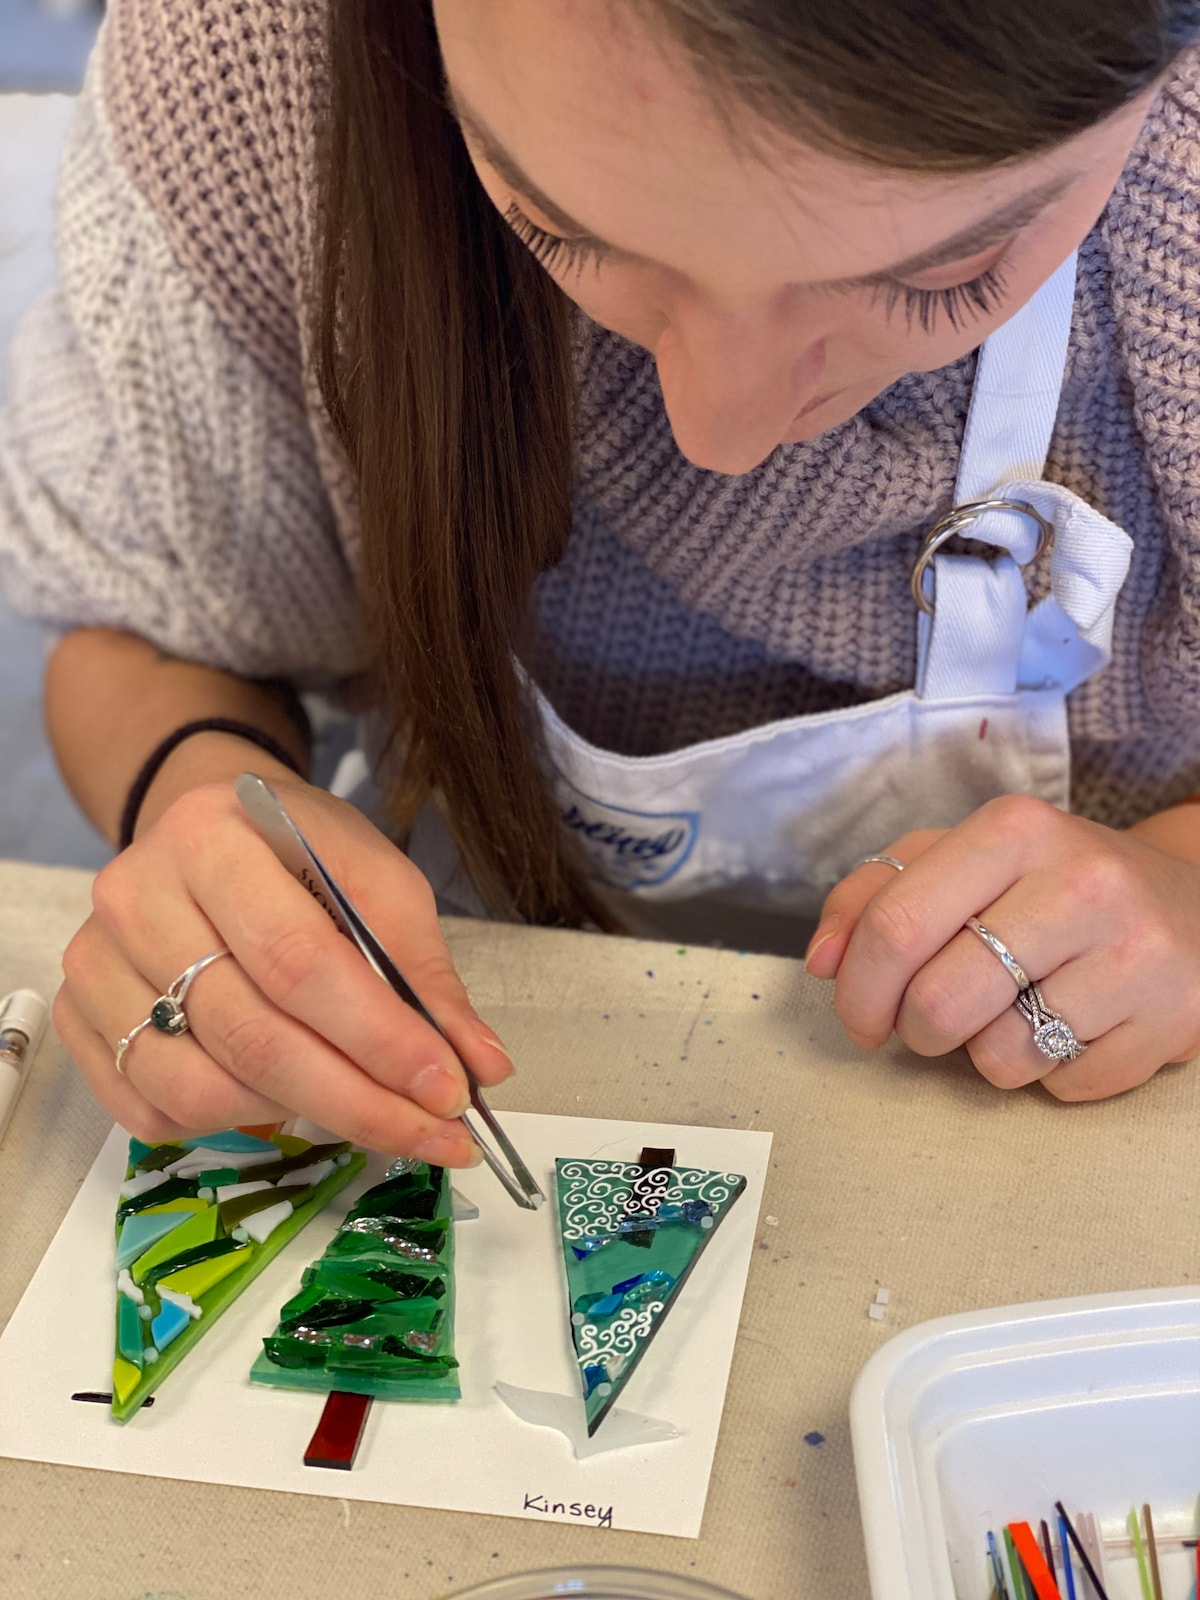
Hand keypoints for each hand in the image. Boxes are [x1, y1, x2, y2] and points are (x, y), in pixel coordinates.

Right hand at [54, 771, 510, 1160]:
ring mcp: (94, 961)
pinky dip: (231, 1124)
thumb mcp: (377, 880)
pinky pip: (152, 1112)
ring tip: (358, 1103)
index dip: (378, 1038)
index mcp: (213, 836)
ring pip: (196, 1088)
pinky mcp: (77, 1017)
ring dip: (296, 1117)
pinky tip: (282, 1096)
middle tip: (433, 1135)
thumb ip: (424, 973)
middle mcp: (135, 895)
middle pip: (251, 1035)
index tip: (448, 1091)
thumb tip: (480, 1067)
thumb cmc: (298, 853)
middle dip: (358, 1101)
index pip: (299, 960)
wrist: (209, 832)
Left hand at [805, 796, 1199, 1099]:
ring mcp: (1133, 955)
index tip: (860, 1016)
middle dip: (915, 1031)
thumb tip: (821, 960)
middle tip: (929, 1022)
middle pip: (938, 1001)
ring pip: (999, 1056)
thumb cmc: (1048, 884)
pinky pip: (1062, 1085)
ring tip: (1012, 1013)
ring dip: (984, 1054)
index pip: (895, 926)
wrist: (1188, 903)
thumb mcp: (962, 860)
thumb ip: (874, 895)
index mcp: (1013, 830)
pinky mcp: (1170, 1022)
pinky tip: (1071, 1026)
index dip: (858, 988)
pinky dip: (1049, 1073)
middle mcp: (1080, 883)